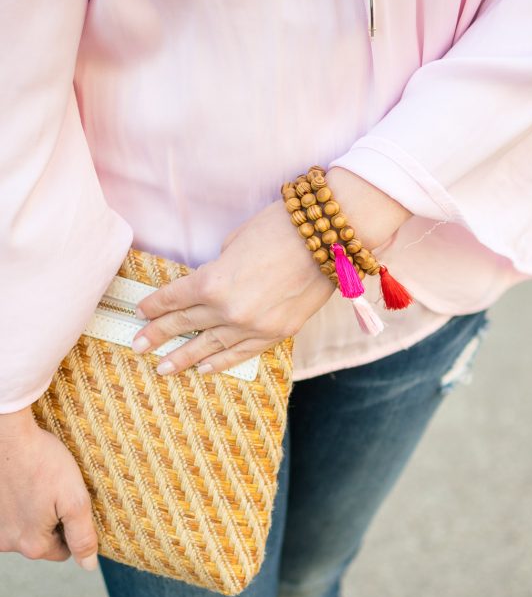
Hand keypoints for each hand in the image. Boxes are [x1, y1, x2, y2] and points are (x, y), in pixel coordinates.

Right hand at [0, 407, 98, 569]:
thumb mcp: (75, 500)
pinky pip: (7, 516)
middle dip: (51, 522)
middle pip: (40, 541)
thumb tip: (88, 566)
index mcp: (32, 545)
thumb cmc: (43, 462)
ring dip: (32, 513)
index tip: (70, 505)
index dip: (72, 530)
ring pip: (22, 528)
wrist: (7, 434)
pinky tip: (21, 484)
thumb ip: (83, 537)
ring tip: (37, 485)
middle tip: (54, 491)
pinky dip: (15, 504)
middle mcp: (6, 542)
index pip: (63, 552)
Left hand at [131, 167, 411, 374]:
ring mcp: (253, 327)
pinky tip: (204, 368)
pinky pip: (242, 353)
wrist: (330, 239)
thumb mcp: (235, 241)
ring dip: (184, 357)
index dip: (154, 306)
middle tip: (137, 346)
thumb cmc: (280, 228)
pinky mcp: (276, 334)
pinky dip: (221, 361)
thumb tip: (211, 287)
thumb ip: (218, 269)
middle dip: (158, 335)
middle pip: (185, 324)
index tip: (140, 312)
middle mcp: (228, 311)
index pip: (173, 298)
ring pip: (210, 346)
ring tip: (163, 368)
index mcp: (212, 282)